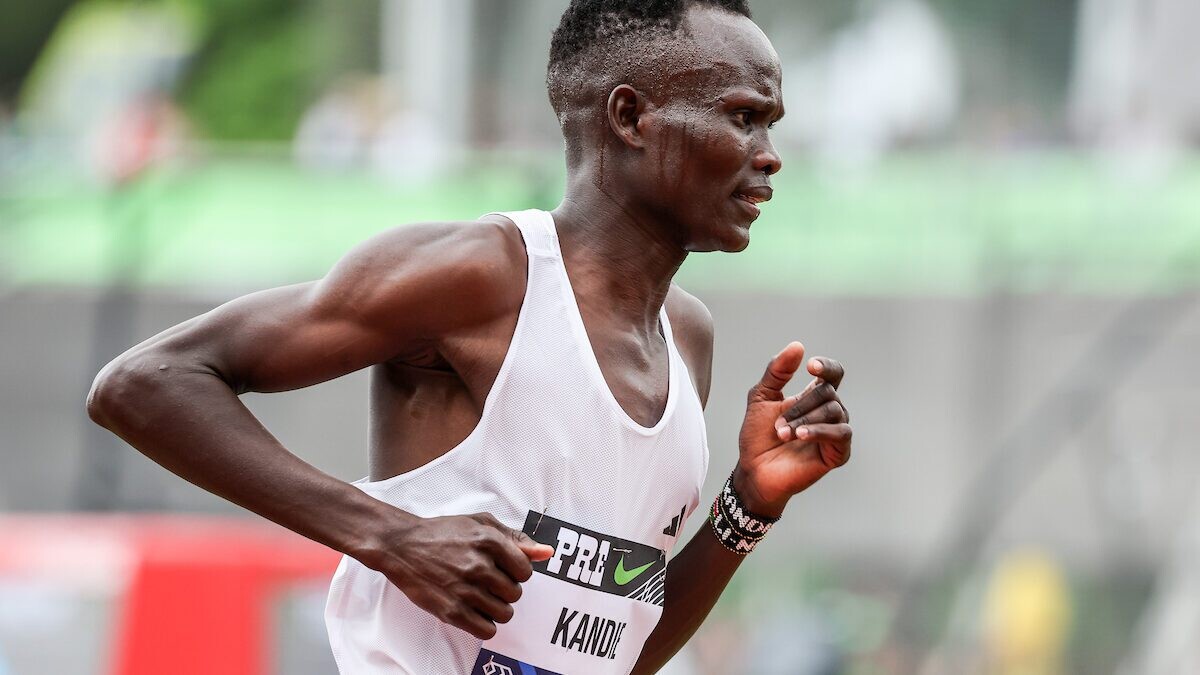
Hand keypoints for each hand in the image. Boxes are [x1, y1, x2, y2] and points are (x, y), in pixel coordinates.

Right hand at [361, 512, 553, 638]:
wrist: (402, 546)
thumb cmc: (443, 533)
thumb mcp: (481, 524)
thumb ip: (517, 538)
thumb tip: (547, 553)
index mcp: (490, 540)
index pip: (525, 571)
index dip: (516, 572)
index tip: (503, 570)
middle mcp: (479, 565)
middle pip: (516, 593)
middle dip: (505, 590)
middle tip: (487, 582)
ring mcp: (465, 589)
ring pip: (504, 613)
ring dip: (496, 608)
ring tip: (480, 596)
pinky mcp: (451, 611)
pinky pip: (487, 630)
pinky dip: (485, 624)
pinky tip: (475, 611)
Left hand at [734, 342, 851, 516]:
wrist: (754, 471)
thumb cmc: (757, 436)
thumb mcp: (761, 397)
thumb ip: (777, 371)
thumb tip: (798, 346)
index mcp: (812, 397)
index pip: (833, 374)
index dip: (826, 366)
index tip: (810, 366)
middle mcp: (828, 412)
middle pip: (828, 392)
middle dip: (800, 405)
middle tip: (778, 424)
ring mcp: (834, 433)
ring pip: (835, 411)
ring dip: (805, 419)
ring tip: (783, 433)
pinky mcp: (838, 453)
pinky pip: (841, 434)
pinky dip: (821, 431)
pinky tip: (801, 435)